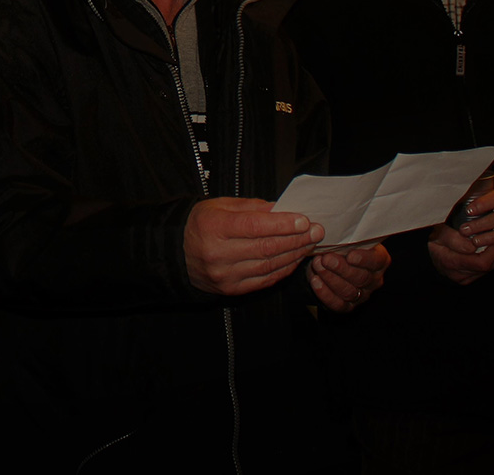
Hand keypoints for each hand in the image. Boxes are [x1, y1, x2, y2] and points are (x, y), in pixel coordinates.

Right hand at [184, 197, 323, 295]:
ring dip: (293, 254)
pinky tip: (294, 259)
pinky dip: (283, 269)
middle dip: (296, 239)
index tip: (304, 220)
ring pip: (268, 265)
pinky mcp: (231, 289)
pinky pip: (264, 279)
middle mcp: (218, 253)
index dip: (282, 224)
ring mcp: (225, 274)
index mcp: (213, 227)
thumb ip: (252, 207)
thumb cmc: (201, 225)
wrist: (177, 253)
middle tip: (316, 231)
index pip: (254, 226)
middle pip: (266, 247)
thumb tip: (283, 209)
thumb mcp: (220, 206)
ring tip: (309, 244)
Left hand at [306, 243, 388, 311]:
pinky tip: (315, 281)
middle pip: (361, 277)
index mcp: (379, 260)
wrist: (327, 262)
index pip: (376, 261)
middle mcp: (373, 280)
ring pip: (349, 291)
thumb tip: (336, 224)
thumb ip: (347, 235)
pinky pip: (338, 304)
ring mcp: (362, 294)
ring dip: (330, 278)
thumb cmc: (340, 246)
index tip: (350, 255)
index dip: (364, 259)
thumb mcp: (346, 238)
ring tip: (317, 266)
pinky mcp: (348, 306)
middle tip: (325, 259)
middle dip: (341, 268)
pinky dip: (325, 293)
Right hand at [429, 223, 493, 284]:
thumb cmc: (435, 241)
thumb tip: (472, 246)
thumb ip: (454, 238)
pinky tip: (490, 249)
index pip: (482, 262)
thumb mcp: (440, 233)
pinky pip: (485, 271)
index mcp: (451, 262)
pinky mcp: (468, 280)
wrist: (428, 255)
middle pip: (488, 266)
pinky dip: (491, 259)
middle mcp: (459, 275)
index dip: (492, 249)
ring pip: (489, 269)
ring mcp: (464, 279)